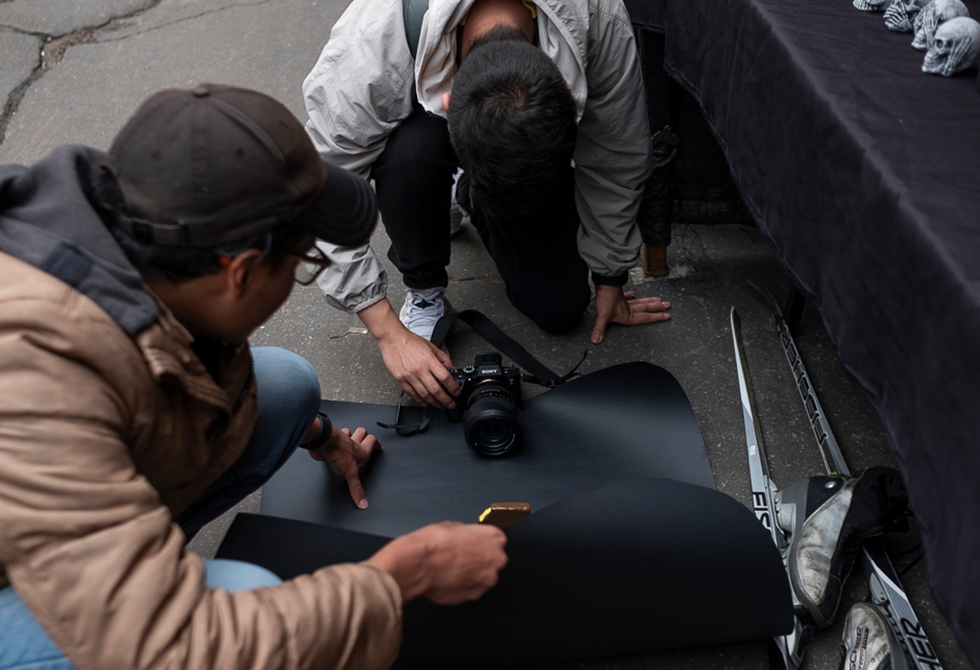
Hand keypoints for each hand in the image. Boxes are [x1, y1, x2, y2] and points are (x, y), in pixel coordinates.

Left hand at [308, 426, 379, 508]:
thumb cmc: (338, 451)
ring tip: (352, 440)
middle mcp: (352, 443)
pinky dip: (335, 441)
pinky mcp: (330, 443)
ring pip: (349, 433)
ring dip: (351, 435)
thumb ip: (356, 488)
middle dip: (365, 436)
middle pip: (363, 433)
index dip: (375, 444)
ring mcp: (341, 440)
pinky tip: (334, 447)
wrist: (322, 442)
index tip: (377, 446)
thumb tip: (363, 502)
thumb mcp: (350, 473)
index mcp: (361, 450)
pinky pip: (334, 440)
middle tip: (367, 440)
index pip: (372, 442)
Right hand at [358, 300, 459, 407]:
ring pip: (424, 394)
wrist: (392, 338)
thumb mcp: (432, 346)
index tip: (456, 392)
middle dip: (446, 400)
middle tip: (450, 404)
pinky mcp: (400, 380)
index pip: (445, 378)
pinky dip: (419, 400)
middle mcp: (420, 369)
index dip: (453, 388)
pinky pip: (412, 394)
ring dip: (434, 402)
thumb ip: (444, 359)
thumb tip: (451, 369)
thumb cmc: (410, 341)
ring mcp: (409, 376)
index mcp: (429, 360)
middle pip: (436, 390)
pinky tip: (425, 402)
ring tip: (440, 405)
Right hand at [367, 522, 507, 603]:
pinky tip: (449, 578)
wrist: (418, 564)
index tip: (473, 544)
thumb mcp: (453, 526)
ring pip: (483, 577)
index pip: (496, 539)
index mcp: (494, 538)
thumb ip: (468, 534)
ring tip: (452, 568)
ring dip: (473, 574)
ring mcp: (486, 580)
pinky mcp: (474, 596)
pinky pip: (472, 589)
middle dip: (480, 559)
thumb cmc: (433, 543)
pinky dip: (463, 585)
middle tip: (461, 557)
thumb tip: (466, 538)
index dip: (481, 542)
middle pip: (493, 560)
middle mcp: (496, 560)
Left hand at [591, 285, 670, 344]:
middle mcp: (628, 308)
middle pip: (646, 308)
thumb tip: (596, 340)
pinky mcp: (618, 294)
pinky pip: (627, 296)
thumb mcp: (602, 316)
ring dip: (649, 301)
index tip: (667, 316)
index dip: (657, 317)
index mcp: (628, 314)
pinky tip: (633, 294)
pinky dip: (630, 296)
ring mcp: (624, 301)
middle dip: (657, 308)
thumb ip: (600, 329)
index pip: (645, 317)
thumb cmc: (605, 298)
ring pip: (640, 302)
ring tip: (658, 300)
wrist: (603, 283)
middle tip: (668, 305)